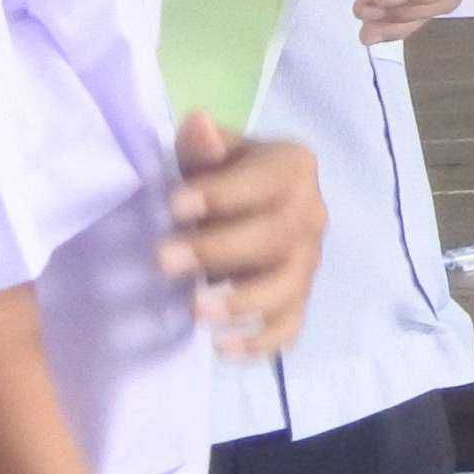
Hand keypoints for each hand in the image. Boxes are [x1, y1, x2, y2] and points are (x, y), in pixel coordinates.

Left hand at [159, 119, 321, 359]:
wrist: (245, 206)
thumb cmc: (220, 177)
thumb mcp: (211, 155)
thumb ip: (203, 147)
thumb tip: (197, 124)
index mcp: (293, 168)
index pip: (269, 180)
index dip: (224, 194)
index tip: (174, 206)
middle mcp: (311, 214)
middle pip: (278, 235)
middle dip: (219, 250)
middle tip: (163, 260)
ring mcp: (307, 261)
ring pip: (289, 285)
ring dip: (243, 300)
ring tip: (193, 310)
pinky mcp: (297, 300)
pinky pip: (291, 326)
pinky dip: (261, 343)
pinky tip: (221, 349)